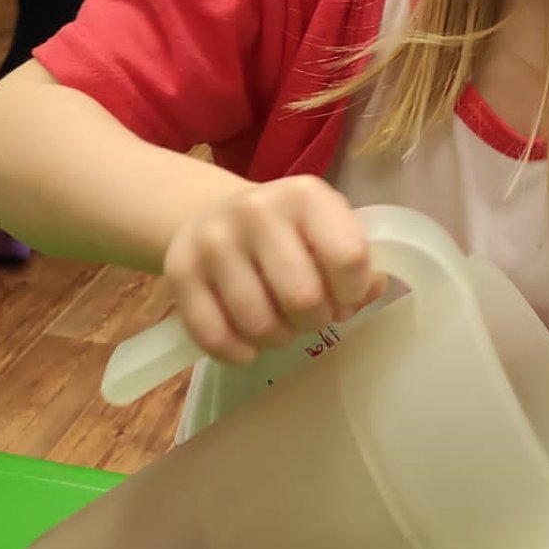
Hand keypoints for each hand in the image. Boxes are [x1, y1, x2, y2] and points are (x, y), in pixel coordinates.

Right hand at [162, 174, 383, 362]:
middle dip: (315, 321)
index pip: (348, 257)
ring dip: (278, 338)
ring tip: (280, 324)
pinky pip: (215, 338)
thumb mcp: (328, 231)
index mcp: (305, 195)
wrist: (214, 215)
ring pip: (259, 324)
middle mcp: (255, 210)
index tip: (344, 294)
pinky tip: (247, 342)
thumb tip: (369, 292)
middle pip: (302, 298)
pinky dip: (239, 352)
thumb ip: (359, 265)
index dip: (353, 290)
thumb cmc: (288, 234)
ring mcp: (212, 240)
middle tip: (310, 316)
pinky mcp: (179, 272)